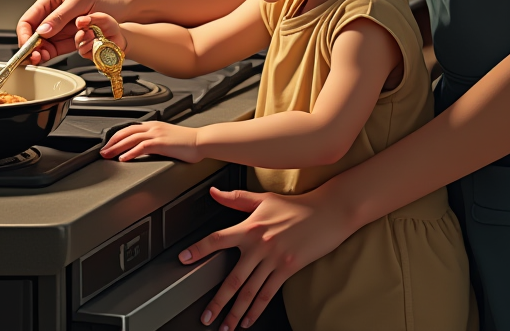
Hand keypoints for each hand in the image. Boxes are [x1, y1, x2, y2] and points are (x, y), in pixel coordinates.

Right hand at [16, 0, 129, 63]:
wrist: (127, 7)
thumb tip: (41, 31)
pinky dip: (49, 53)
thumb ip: (60, 16)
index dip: (25, 33)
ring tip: (40, 60)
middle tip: (34, 57)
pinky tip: (47, 58)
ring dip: (40, 51)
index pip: (30, 16)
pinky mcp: (69, 35)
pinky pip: (54, 46)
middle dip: (32, 45)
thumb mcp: (81, 2)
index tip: (27, 46)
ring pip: (42, 41)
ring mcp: (61, 23)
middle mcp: (54, 8)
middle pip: (34, 31)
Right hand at [75, 12, 128, 59]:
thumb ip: (92, 18)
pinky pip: (83, 53)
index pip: (77, 23)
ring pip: (79, 45)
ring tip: (95, 38)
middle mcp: (83, 35)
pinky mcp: (88, 54)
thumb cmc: (110, 26)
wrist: (119, 37)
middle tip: (90, 32)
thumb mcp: (103, 18)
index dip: (79, 23)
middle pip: (76, 36)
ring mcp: (85, 45)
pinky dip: (88, 48)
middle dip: (80, 35)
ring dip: (86, 42)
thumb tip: (79, 20)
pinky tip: (95, 44)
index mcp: (85, 25)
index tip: (81, 23)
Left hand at [101, 121, 201, 162]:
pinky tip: (123, 158)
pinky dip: (130, 152)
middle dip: (112, 141)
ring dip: (116, 147)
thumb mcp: (169, 138)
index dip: (117, 136)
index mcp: (155, 125)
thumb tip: (147, 149)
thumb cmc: (189, 142)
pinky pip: (141, 147)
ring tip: (108, 155)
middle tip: (103, 151)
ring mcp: (157, 134)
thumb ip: (157, 141)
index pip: (130, 128)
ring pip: (130, 138)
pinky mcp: (161, 143)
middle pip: (126, 131)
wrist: (201, 141)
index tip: (109, 144)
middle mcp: (153, 127)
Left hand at [177, 183, 356, 329]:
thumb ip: (237, 198)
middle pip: (233, 278)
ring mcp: (274, 258)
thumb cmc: (296, 206)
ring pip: (249, 291)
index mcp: (251, 226)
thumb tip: (213, 193)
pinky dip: (256, 309)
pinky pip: (268, 293)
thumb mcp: (264, 198)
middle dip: (217, 301)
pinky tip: (248, 320)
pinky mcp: (287, 269)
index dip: (199, 249)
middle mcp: (259, 244)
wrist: (327, 212)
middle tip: (205, 316)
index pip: (218, 239)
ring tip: (224, 326)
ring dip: (235, 312)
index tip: (183, 260)